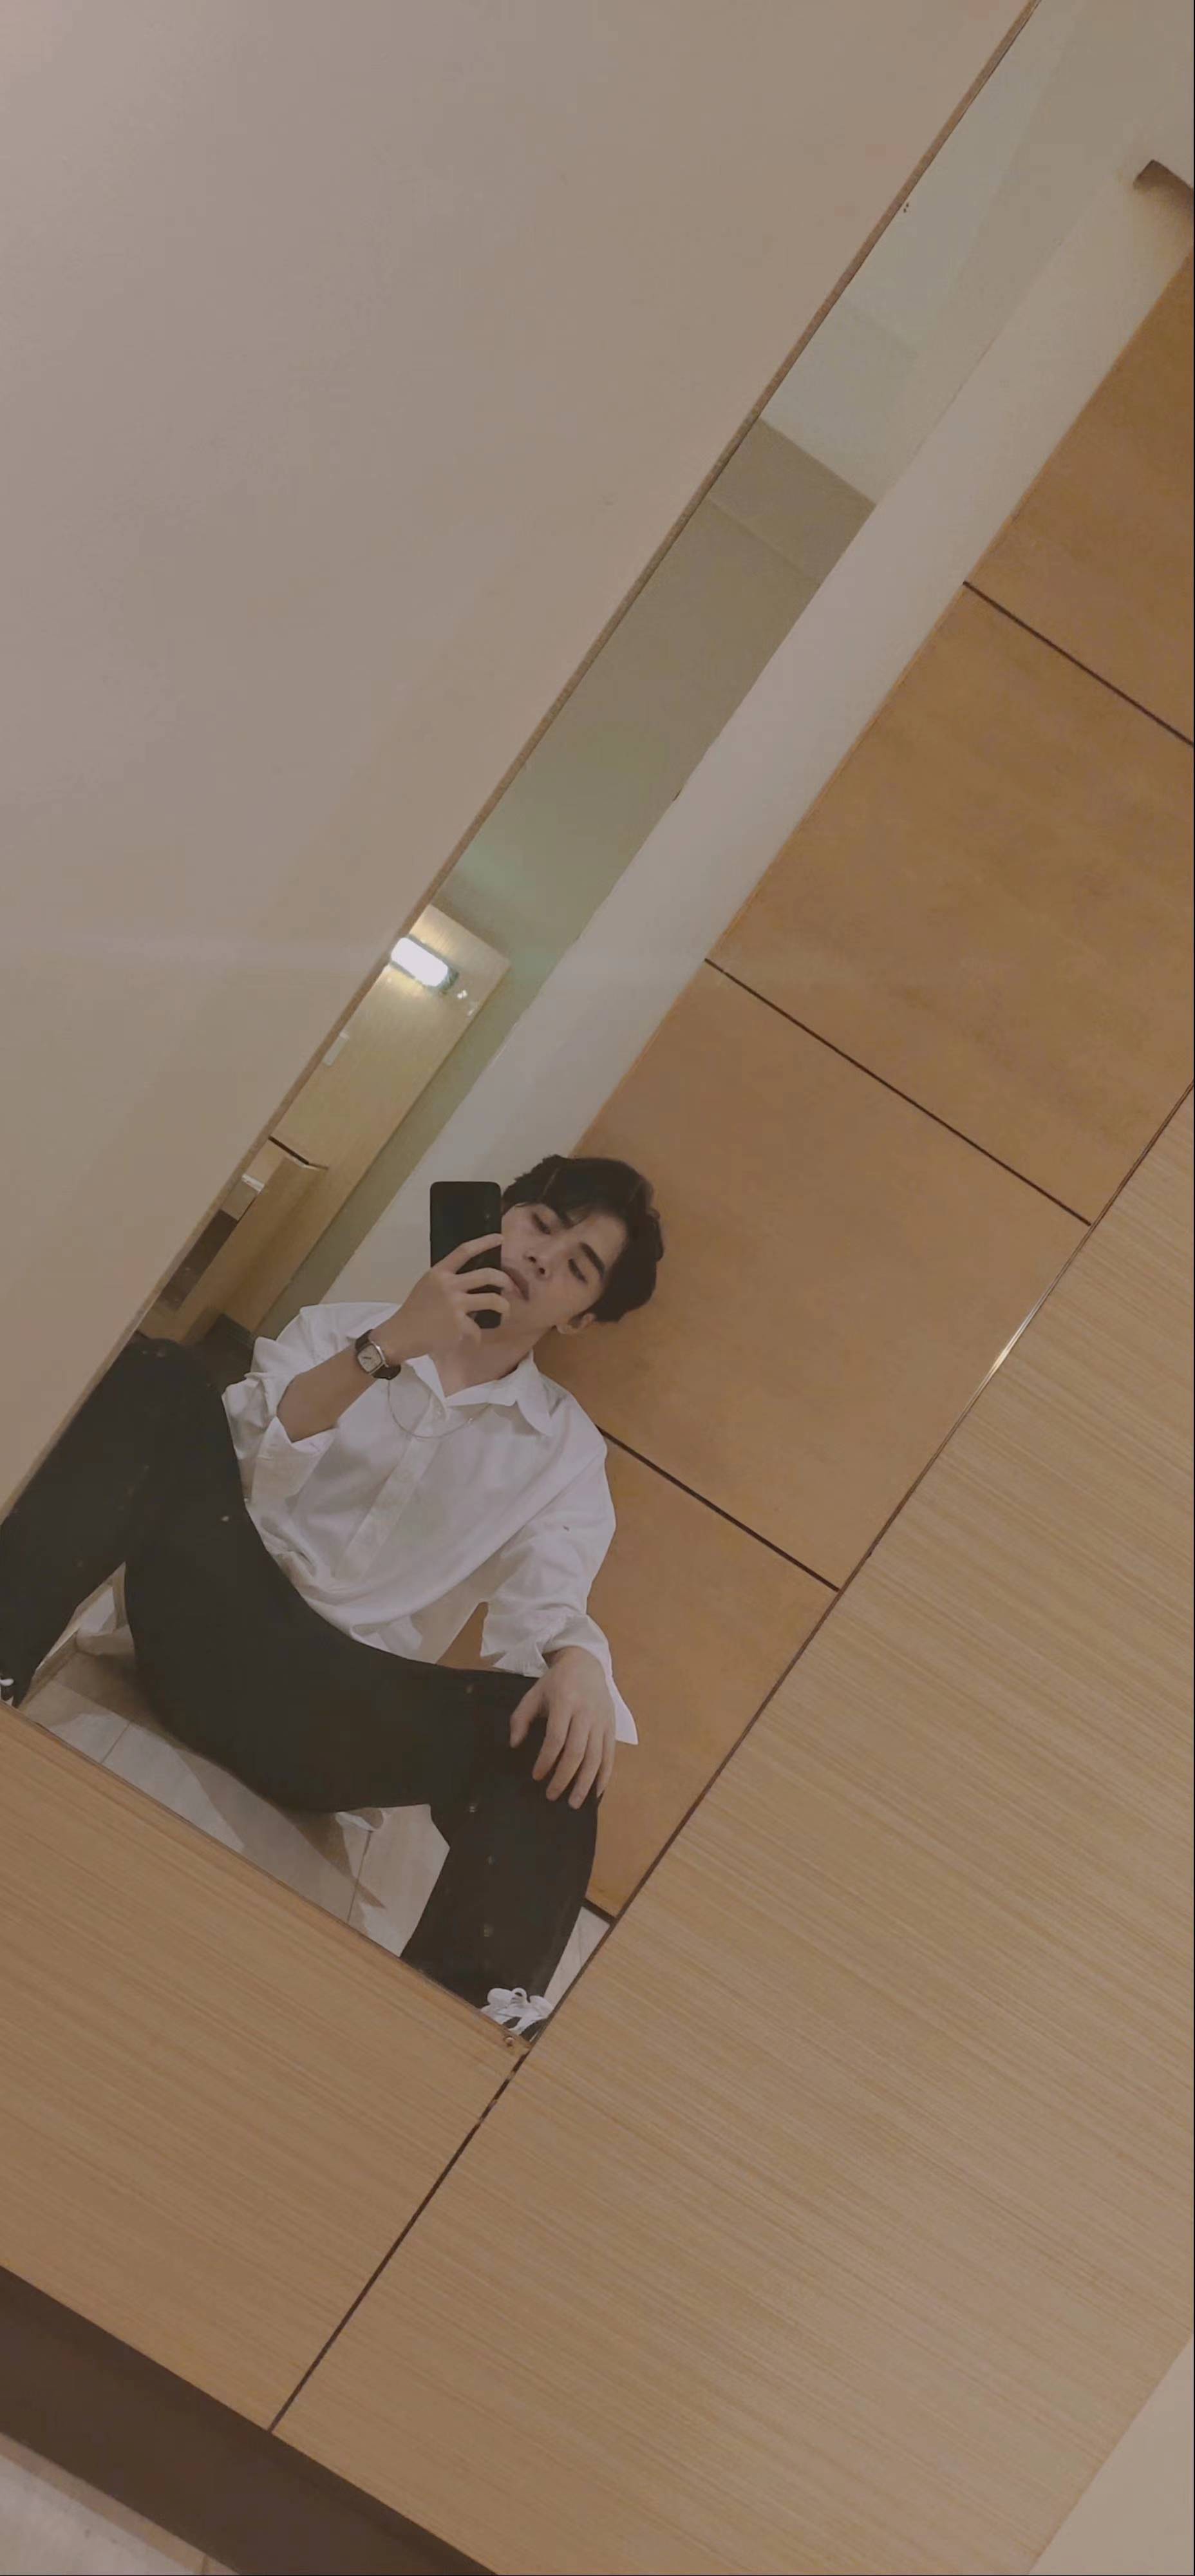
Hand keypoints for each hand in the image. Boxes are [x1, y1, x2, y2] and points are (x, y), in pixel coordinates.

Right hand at [376, 1236, 509, 1361]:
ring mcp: (455, 1305)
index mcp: (439, 1273)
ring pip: (492, 1300)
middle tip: (511, 1286)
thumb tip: (472, 1283)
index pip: (464, 1251)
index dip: (485, 1242)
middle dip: (505, 1279)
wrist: (400, 1335)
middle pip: (487, 1275)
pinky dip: (477, 1336)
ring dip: (504, 1307)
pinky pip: (477, 1329)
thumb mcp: (427, 1286)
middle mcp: (449, 1285)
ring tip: (506, 1312)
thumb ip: (447, 1281)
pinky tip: (473, 1339)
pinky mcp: (458, 1325)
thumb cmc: (414, 1311)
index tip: (500, 1238)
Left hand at [510, 1647, 616, 1806]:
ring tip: (574, 1803)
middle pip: (577, 1751)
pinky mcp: (612, 1726)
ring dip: (585, 1783)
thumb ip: (520, 1718)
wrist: (586, 1664)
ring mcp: (602, 1720)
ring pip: (596, 1757)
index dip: (546, 1759)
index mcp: (565, 1702)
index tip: (536, 1776)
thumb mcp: (533, 1693)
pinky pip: (610, 1755)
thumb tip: (514, 1744)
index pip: (556, 1737)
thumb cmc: (556, 1683)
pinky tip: (596, 1792)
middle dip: (564, 1777)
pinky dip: (604, 1776)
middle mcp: (586, 1712)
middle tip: (551, 1795)